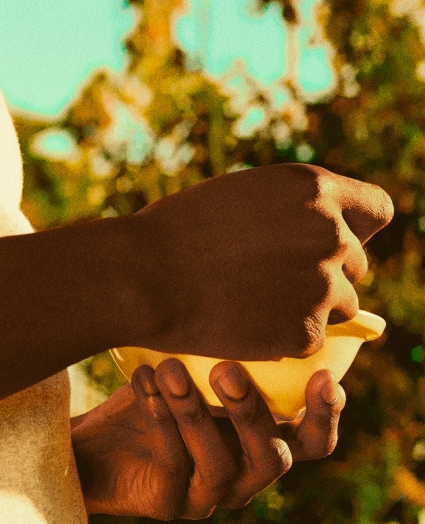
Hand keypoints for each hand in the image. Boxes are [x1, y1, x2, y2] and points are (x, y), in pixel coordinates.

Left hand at [71, 357, 344, 519]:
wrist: (99, 433)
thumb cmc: (159, 383)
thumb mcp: (195, 354)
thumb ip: (229, 333)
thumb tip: (253, 272)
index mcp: (265, 438)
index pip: (314, 442)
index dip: (326, 415)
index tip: (324, 375)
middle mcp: (246, 472)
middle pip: (274, 459)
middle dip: (252, 413)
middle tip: (227, 369)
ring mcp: (210, 494)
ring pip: (220, 465)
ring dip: (195, 413)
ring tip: (170, 369)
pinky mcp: (170, 503)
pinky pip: (173, 465)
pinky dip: (161, 420)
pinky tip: (145, 379)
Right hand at [130, 163, 392, 359]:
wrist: (145, 274)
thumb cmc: (183, 227)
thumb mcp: (248, 194)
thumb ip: (296, 208)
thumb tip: (335, 229)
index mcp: (315, 187)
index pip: (378, 209)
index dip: (357, 226)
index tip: (336, 239)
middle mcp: (330, 232)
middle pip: (357, 262)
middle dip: (326, 271)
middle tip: (271, 276)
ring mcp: (323, 284)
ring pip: (342, 303)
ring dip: (309, 305)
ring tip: (254, 298)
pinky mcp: (308, 332)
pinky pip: (312, 336)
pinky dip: (285, 335)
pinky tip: (245, 320)